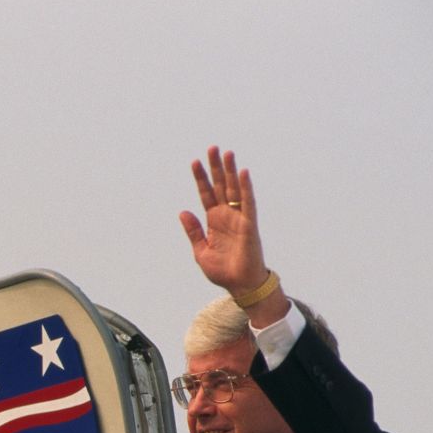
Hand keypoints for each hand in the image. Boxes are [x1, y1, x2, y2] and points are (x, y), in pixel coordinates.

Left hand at [178, 145, 269, 297]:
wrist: (239, 284)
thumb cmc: (223, 270)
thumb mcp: (201, 250)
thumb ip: (193, 231)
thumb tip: (183, 211)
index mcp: (214, 221)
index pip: (206, 194)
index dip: (201, 178)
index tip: (194, 162)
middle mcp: (227, 215)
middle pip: (221, 186)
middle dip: (216, 167)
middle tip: (212, 148)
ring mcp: (239, 218)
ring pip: (234, 189)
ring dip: (230, 171)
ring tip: (226, 153)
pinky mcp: (249, 224)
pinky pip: (248, 202)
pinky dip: (246, 188)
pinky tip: (243, 173)